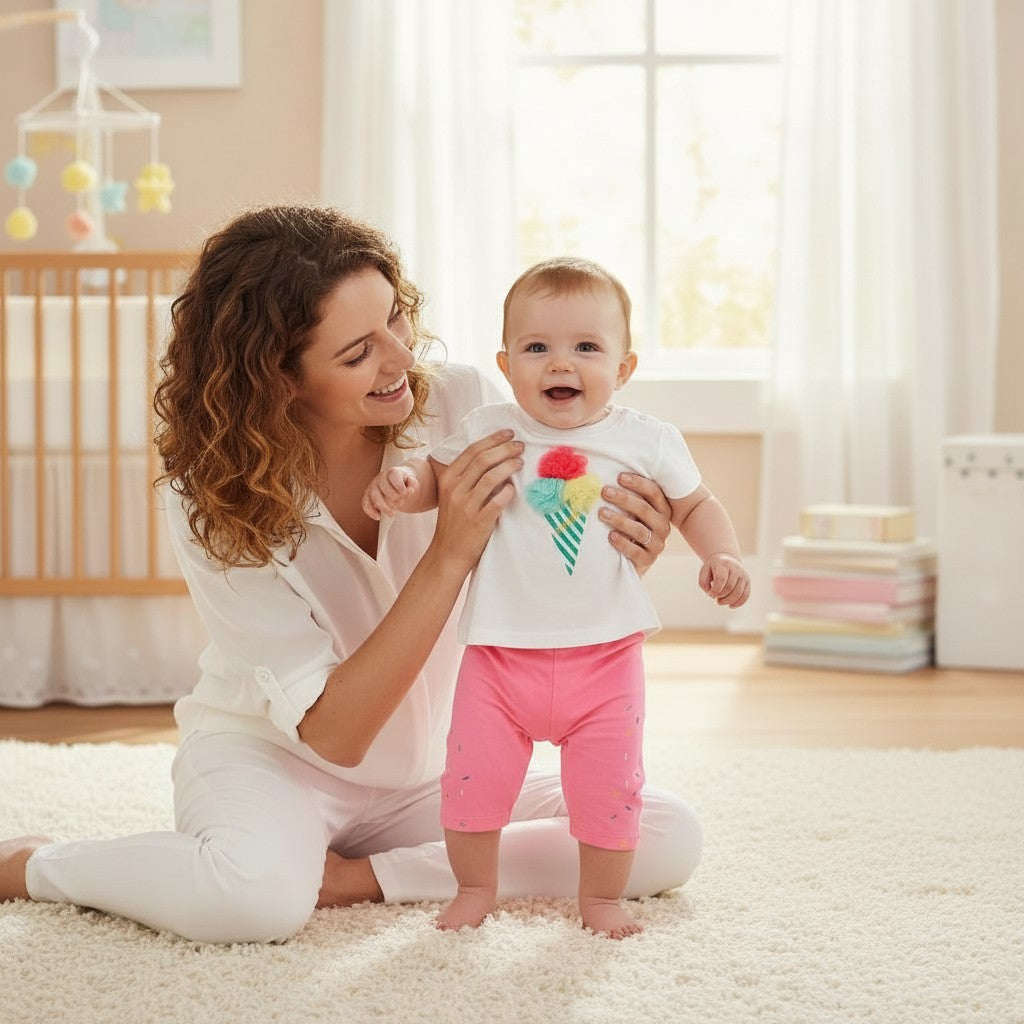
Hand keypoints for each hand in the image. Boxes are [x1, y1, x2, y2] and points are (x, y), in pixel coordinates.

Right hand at [362, 466, 418, 520]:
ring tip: (393, 514)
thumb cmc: (405, 484)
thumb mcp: (412, 483)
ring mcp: (373, 486)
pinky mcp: (368, 495)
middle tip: (402, 503)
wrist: (397, 484)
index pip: (394, 477)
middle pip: (384, 488)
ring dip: (384, 507)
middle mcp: (381, 477)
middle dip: (395, 498)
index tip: (406, 494)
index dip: (401, 487)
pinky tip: (378, 517)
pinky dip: (370, 511)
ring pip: (374, 496)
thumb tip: (409, 489)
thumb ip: (413, 485)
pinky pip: (365, 503)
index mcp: (393, 472)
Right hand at [431, 430, 522, 573]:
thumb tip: (493, 456)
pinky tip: (514, 489)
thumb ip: (466, 477)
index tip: (509, 433)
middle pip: (483, 460)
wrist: (447, 553)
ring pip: (492, 477)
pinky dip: (508, 492)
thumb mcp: (452, 494)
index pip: (472, 451)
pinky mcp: (478, 521)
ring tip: (520, 462)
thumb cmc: (454, 522)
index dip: (493, 439)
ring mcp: (466, 505)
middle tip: (520, 446)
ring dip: (509, 466)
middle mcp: (455, 489)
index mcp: (447, 478)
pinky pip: (498, 501)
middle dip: (505, 449)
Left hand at [599, 473, 671, 575]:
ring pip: (639, 530)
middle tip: (604, 491)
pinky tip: (610, 536)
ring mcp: (657, 544)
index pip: (654, 492)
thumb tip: (608, 473)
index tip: (619, 477)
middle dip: (623, 499)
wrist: (630, 559)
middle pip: (645, 509)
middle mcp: (663, 526)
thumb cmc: (629, 527)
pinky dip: (623, 543)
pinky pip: (636, 552)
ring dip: (619, 520)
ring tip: (602, 513)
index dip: (638, 483)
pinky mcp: (648, 560)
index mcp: (662, 509)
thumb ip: (627, 496)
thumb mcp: (632, 511)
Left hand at [699, 553, 749, 607]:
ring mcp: (743, 574)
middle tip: (716, 599)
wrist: (726, 560)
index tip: (710, 593)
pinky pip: (745, 595)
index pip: (721, 579)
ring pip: (738, 593)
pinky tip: (731, 606)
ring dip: (728, 601)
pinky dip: (738, 603)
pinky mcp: (747, 581)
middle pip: (730, 587)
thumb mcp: (704, 574)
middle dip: (721, 596)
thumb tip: (714, 595)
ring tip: (720, 602)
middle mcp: (735, 568)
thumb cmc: (712, 569)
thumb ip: (705, 585)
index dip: (715, 590)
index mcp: (723, 564)